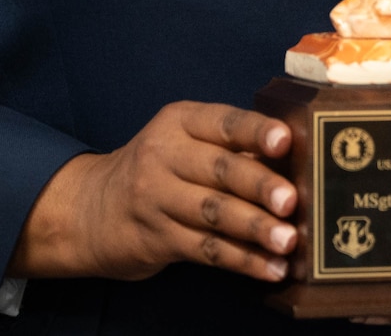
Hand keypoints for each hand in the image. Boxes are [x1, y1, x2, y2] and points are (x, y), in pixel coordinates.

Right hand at [9, 102, 298, 283]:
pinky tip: (270, 269)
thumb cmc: (161, 168)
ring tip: (288, 241)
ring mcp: (156, 198)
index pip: (223, 122)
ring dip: (255, 228)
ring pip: (213, 213)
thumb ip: (232, 147)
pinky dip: (242, 260)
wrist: (93, 207)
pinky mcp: (156, 238)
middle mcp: (164, 155)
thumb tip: (297, 162)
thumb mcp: (184, 141)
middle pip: (218, 169)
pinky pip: (206, 249)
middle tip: (292, 201)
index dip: (255, 131)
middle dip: (259, 185)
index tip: (285, 141)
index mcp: (179, 121)